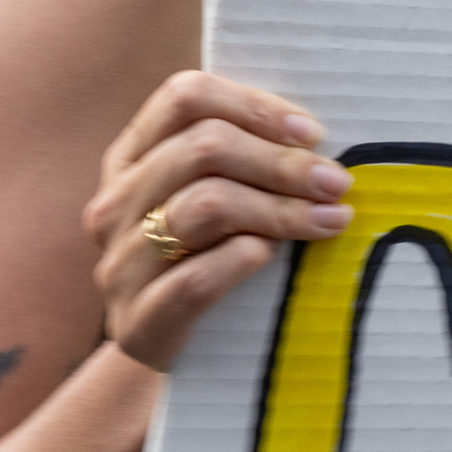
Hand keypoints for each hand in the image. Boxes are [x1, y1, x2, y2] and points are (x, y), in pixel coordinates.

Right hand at [81, 70, 347, 369]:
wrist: (174, 353)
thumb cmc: (213, 259)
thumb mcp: (220, 199)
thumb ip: (247, 158)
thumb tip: (319, 133)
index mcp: (132, 158)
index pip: (185, 97)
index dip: (254, 105)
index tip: (312, 132)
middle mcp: (115, 202)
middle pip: (203, 147)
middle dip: (282, 162)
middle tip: (336, 183)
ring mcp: (118, 262)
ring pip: (204, 206)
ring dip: (279, 209)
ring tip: (330, 220)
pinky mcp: (136, 321)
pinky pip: (197, 278)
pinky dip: (245, 259)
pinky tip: (275, 257)